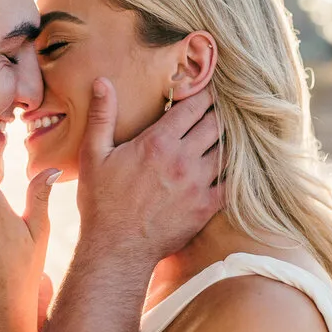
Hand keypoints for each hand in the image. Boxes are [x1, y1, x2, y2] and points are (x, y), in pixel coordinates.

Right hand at [77, 79, 222, 265]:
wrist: (116, 249)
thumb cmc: (102, 203)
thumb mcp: (93, 156)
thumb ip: (102, 116)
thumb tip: (101, 81)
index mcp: (158, 143)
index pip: (193, 106)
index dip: (204, 94)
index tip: (208, 88)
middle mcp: (183, 160)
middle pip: (216, 124)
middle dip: (219, 112)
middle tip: (222, 107)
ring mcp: (198, 184)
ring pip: (228, 150)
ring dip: (229, 139)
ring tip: (230, 132)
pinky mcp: (206, 207)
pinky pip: (233, 183)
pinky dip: (237, 171)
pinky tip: (236, 165)